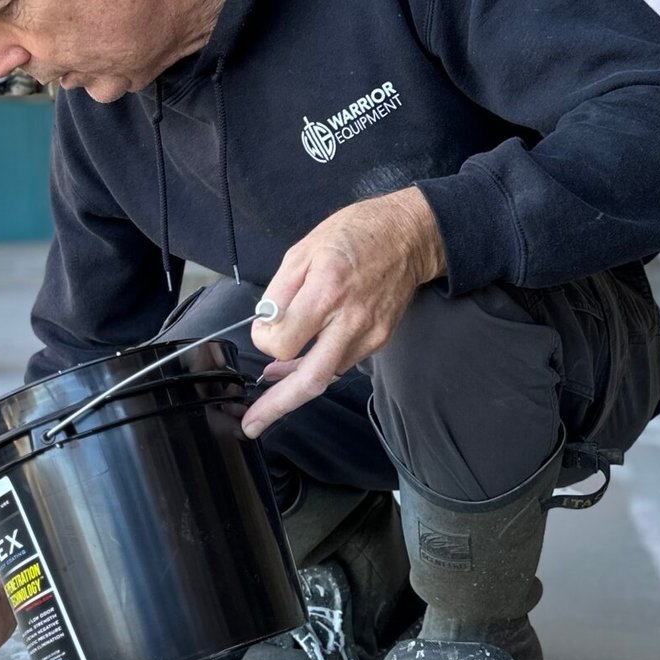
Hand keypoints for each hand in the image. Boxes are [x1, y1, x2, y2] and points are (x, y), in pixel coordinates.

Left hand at [242, 187, 445, 437]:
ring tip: (273, 382)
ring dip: (295, 384)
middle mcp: (351, 320)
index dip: (265, 341)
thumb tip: (265, 326)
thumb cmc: (354, 235)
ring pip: (326, 375)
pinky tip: (302, 362)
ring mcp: (369, 335)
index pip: (285, 342)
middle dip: (277, 407)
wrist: (408, 236)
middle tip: (252, 425)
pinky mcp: (378, 340)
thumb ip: (280, 292)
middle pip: (311, 379)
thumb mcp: (303, 250)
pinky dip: (317, 367)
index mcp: (327, 292)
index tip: (262, 329)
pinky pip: (341, 363)